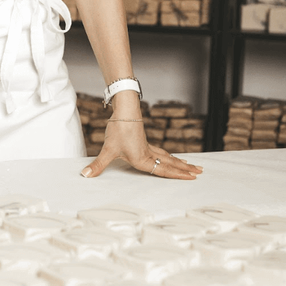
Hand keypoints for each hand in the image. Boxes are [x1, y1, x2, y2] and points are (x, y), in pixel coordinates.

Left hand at [80, 119, 202, 179]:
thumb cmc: (119, 128)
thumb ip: (98, 164)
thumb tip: (85, 175)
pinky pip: (160, 151)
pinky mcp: (142, 139)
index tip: (192, 178)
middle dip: (184, 169)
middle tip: (199, 173)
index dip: (178, 175)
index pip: (164, 171)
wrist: (124, 108)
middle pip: (170, 163)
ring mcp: (146, 145)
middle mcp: (148, 153)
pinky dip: (168, 155)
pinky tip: (167, 155)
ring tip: (190, 165)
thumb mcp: (108, 148)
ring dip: (178, 162)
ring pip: (166, 156)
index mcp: (143, 159)